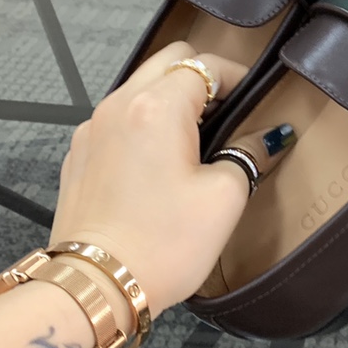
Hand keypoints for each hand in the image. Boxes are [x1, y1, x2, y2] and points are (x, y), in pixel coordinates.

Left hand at [49, 41, 292, 314]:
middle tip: (225, 113)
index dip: (236, 76)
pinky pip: (118, 117)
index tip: (253, 100)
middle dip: (201, 76)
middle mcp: (119, 105)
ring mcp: (92, 128)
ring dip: (170, 97)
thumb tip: (268, 136)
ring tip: (192, 139)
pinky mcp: (78, 153)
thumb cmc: (164, 243)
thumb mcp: (224, 198)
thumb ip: (249, 153)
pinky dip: (142, 122)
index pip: (205, 64)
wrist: (94, 287)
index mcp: (157, 108)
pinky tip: (157, 163)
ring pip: (139, 85)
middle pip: (168, 60)